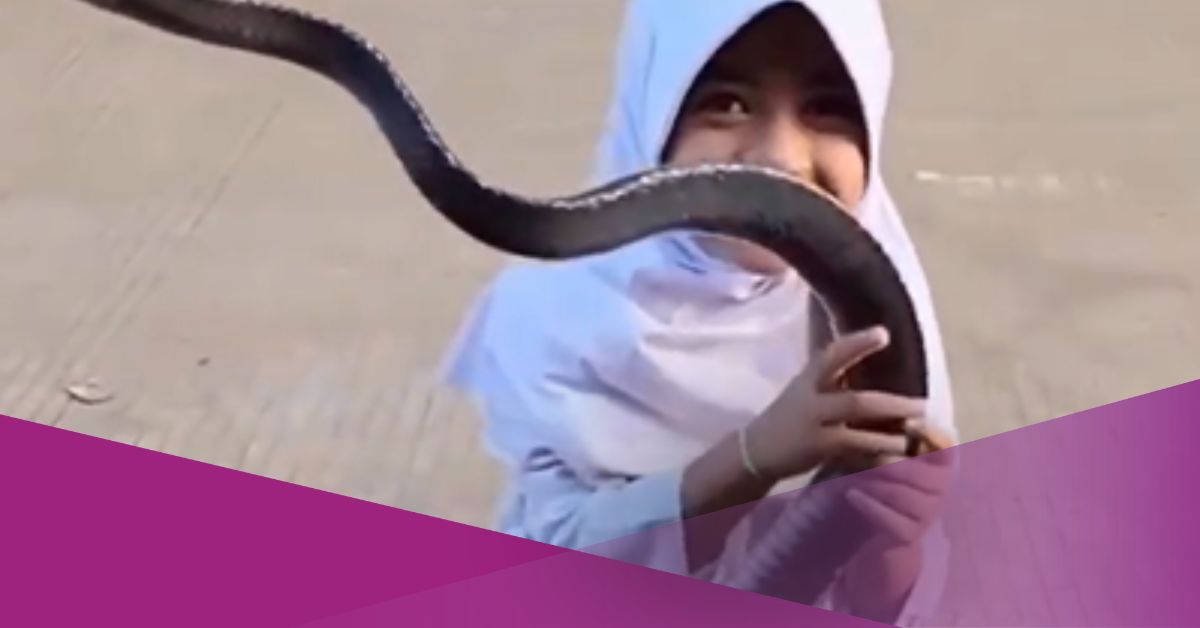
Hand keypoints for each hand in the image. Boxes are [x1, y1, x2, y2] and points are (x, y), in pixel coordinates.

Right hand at [742, 326, 927, 482]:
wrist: (756, 449)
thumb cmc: (790, 416)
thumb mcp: (806, 389)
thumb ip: (835, 378)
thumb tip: (874, 363)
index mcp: (809, 379)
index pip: (832, 355)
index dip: (857, 344)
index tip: (884, 333)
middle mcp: (811, 400)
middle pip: (856, 401)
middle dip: (892, 404)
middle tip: (922, 405)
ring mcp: (813, 427)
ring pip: (856, 433)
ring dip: (889, 433)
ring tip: (913, 435)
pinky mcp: (816, 450)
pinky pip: (852, 451)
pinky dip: (876, 454)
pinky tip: (895, 458)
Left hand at [843, 424, 956, 547]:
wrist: (878, 524)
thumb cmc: (878, 474)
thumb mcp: (885, 447)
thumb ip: (889, 426)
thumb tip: (874, 397)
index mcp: (941, 462)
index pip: (946, 447)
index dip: (931, 435)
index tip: (907, 422)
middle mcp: (942, 487)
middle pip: (916, 471)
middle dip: (885, 458)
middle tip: (858, 446)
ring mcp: (928, 513)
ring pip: (900, 494)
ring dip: (872, 481)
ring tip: (849, 469)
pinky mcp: (910, 534)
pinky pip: (890, 518)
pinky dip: (868, 505)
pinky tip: (850, 494)